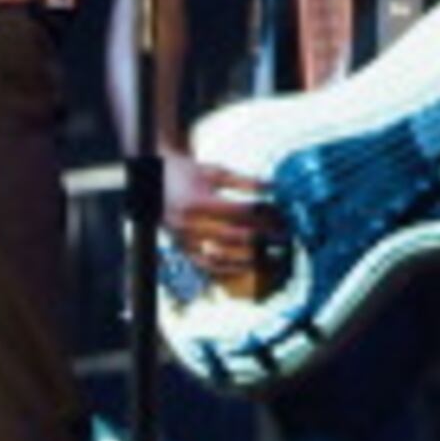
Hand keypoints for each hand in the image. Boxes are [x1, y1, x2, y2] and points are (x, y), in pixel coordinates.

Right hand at [159, 152, 278, 285]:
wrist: (155, 180)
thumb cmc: (188, 172)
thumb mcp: (216, 171)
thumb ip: (245, 181)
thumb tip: (275, 186)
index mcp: (195, 202)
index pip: (237, 213)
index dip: (262, 215)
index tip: (282, 216)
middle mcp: (187, 224)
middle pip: (233, 237)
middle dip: (262, 239)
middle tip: (284, 238)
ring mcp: (183, 240)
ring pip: (221, 257)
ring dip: (250, 259)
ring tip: (272, 258)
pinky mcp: (182, 249)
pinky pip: (207, 266)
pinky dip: (229, 269)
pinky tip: (249, 267)